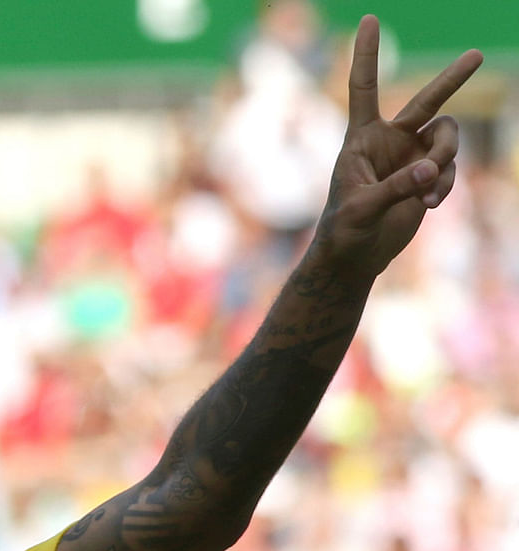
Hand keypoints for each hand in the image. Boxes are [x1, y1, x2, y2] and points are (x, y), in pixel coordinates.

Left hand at [312, 16, 481, 278]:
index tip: (370, 19)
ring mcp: (412, 156)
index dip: (368, 54)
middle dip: (453, 79)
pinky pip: (450, 169)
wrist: (356, 255)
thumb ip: (396, 187)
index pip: (365, 87)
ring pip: (448, 138)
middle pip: (427, 101)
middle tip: (477, 54)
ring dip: (444, 161)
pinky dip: (443, 186)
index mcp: (360, 138)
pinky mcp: (428, 176)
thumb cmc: (344, 230)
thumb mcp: (362, 208)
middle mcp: (390, 140)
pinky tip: (427, 205)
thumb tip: (429, 170)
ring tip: (426, 191)